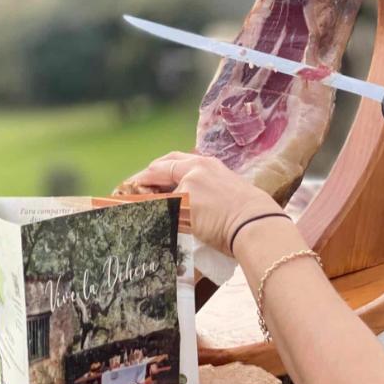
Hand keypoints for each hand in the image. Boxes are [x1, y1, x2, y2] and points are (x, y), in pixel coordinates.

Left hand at [115, 151, 283, 254]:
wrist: (256, 222)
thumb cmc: (250, 214)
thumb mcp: (227, 192)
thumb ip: (207, 190)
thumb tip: (196, 204)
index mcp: (208, 164)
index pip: (174, 160)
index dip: (157, 169)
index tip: (146, 177)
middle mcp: (196, 168)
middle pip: (160, 167)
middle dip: (142, 178)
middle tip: (130, 188)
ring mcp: (188, 185)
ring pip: (157, 191)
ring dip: (141, 200)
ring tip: (128, 208)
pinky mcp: (183, 205)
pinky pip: (158, 209)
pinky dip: (146, 214)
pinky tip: (136, 219)